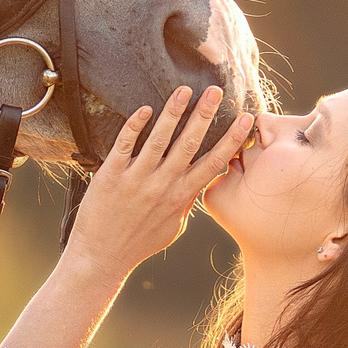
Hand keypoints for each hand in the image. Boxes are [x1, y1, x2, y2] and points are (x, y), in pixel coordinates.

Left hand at [64, 86, 253, 282]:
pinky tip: (145, 109)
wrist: (101, 257)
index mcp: (180, 197)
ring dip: (173, 112)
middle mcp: (162, 186)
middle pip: (190, 144)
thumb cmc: (138, 244)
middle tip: (216, 90)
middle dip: (205, 115)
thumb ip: (186, 203)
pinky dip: (135, 126)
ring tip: (183, 90)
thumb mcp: (172, 227)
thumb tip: (200, 184)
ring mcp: (136, 180)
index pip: (213, 163)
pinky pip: (124, 145)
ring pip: (159, 140)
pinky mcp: (111, 176)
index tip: (245, 119)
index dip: (231, 140)